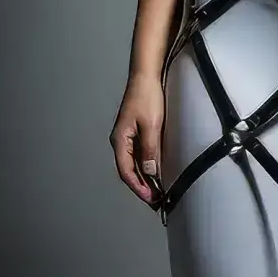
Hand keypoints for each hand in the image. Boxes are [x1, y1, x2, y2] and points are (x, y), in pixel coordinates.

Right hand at [110, 74, 165, 206]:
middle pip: (128, 170)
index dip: (138, 187)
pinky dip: (146, 166)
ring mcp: (127, 137)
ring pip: (133, 164)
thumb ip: (150, 149)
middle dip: (141, 186)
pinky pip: (138, 155)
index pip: (126, 171)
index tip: (150, 198)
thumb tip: (149, 172)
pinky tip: (156, 172)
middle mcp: (121, 141)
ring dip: (144, 178)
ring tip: (157, 191)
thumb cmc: (147, 97)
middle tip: (156, 200)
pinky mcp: (135, 133)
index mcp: (120, 140)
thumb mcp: (151, 125)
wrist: (146, 76)